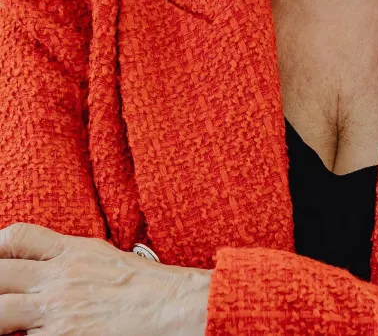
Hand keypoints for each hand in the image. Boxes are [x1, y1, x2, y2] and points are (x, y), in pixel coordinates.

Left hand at [0, 221, 211, 335]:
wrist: (174, 307)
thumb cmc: (146, 286)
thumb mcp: (103, 258)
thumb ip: (69, 259)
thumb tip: (44, 267)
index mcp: (71, 252)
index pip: (17, 237)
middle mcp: (59, 279)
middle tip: (0, 297)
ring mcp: (57, 313)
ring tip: (5, 325)